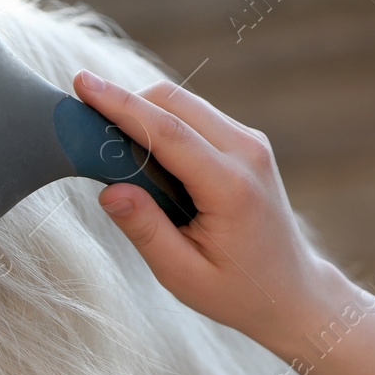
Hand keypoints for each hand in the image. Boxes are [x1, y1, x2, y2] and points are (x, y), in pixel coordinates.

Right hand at [72, 71, 351, 354]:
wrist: (291, 291)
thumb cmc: (236, 291)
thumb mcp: (184, 275)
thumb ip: (146, 231)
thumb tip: (109, 190)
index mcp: (231, 188)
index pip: (167, 131)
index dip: (121, 105)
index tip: (82, 83)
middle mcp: (247, 153)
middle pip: (174, 102)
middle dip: (125, 102)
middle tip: (84, 125)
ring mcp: (251, 143)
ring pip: (184, 102)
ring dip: (143, 114)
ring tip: (114, 151)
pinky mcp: (246, 142)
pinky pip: (195, 116)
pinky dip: (162, 124)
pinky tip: (147, 159)